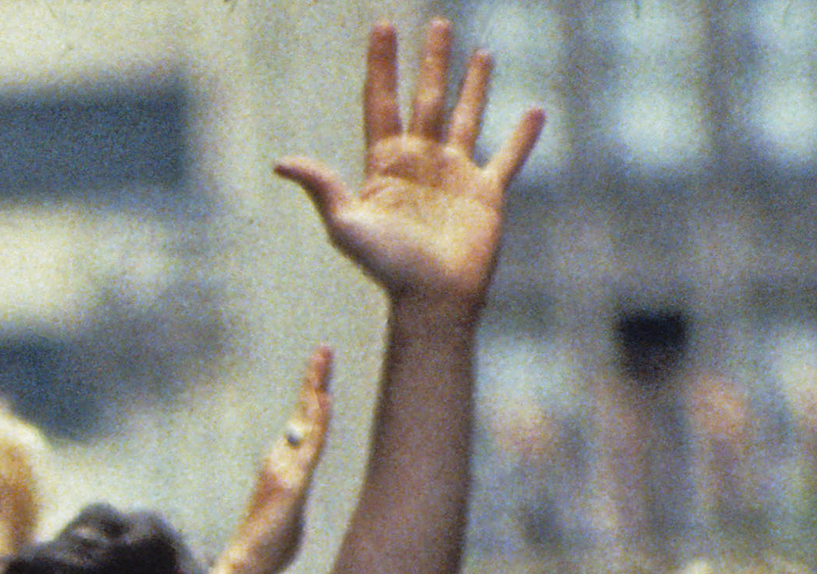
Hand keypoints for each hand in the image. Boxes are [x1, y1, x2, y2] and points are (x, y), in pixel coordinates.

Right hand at [219, 347, 335, 573]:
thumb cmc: (268, 550)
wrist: (246, 566)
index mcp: (283, 465)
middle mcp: (281, 460)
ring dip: (316, 388)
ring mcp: (286, 468)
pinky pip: (310, 447)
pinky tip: (324, 399)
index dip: (311, 397)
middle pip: (302, 413)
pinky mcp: (293, 483)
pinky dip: (319, 422)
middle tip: (323, 349)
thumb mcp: (289, 517)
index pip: (301, 425)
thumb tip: (296, 496)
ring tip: (323, 358)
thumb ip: (295, 499)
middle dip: (314, 380)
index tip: (320, 372)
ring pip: (306, 422)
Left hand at [272, 21, 540, 315]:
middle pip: (426, 99)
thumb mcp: (347, 226)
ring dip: (474, 85)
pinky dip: (523, 136)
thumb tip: (281, 163)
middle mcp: (421, 163)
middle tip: (436, 22)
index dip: (382, 65)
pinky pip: (508, 157)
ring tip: (480, 52)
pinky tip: (535, 112)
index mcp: (386, 165)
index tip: (383, 27)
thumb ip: (322, 188)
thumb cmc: (388, 269)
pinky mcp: (486, 194)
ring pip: (466, 117)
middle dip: (431, 61)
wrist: (433, 302)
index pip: (382, 102)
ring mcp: (455, 175)